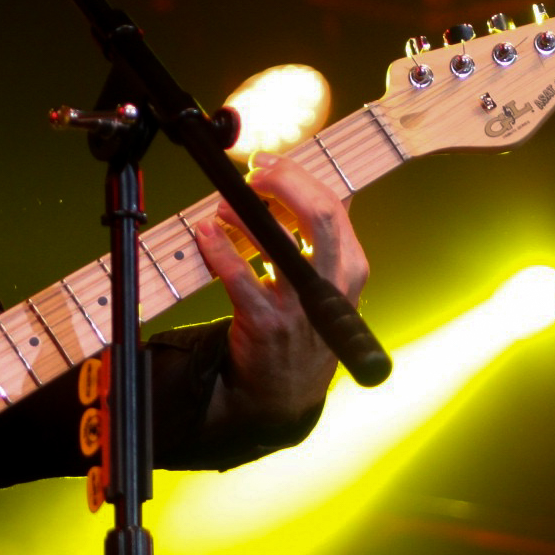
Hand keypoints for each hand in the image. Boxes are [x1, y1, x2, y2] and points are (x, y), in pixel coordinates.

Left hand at [190, 151, 371, 439]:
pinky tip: (204, 235)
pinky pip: (240, 277)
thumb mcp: (327, 282)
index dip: (297, 177)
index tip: (266, 163)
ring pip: (279, 241)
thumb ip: (321, 239)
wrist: (285, 391)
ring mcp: (301, 305)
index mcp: (350, 266)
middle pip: (319, 214)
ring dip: (244, 214)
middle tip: (252, 173)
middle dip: (284, 182)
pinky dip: (219, 250)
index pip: (332, 205)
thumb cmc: (303, 325)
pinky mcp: (268, 324)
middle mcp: (332, 283)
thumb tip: (305, 186)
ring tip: (221, 207)